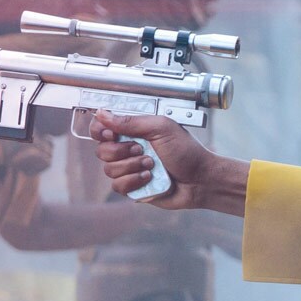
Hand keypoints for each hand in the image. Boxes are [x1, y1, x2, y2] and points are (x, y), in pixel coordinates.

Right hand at [91, 110, 215, 209]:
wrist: (200, 179)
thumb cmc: (187, 151)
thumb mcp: (161, 128)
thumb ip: (131, 121)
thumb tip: (102, 114)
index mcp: (134, 131)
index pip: (102, 128)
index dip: (101, 131)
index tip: (111, 134)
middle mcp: (128, 149)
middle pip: (102, 150)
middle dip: (121, 151)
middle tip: (142, 149)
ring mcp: (129, 169)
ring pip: (109, 169)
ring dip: (132, 166)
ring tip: (152, 164)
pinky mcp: (132, 186)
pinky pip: (118, 186)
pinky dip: (134, 181)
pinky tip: (149, 177)